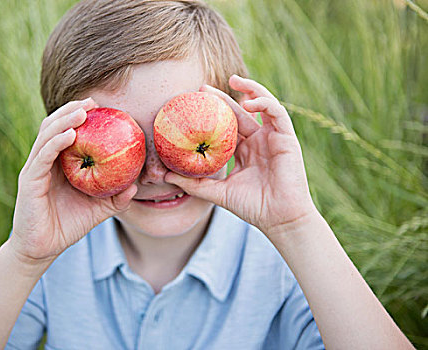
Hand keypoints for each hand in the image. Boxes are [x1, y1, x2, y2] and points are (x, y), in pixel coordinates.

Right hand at [10, 98, 136, 262]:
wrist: (43, 249)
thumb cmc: (68, 225)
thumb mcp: (98, 210)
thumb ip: (115, 198)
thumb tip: (136, 186)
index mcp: (59, 164)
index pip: (68, 132)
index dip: (81, 116)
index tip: (101, 106)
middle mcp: (45, 161)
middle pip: (55, 126)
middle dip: (72, 110)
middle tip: (93, 100)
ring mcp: (35, 169)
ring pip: (47, 135)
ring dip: (64, 120)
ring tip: (82, 110)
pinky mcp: (29, 180)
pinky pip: (42, 156)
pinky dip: (56, 142)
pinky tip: (71, 134)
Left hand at [164, 75, 316, 237]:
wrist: (279, 219)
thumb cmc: (251, 207)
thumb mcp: (216, 192)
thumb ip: (193, 183)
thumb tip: (163, 176)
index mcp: (244, 151)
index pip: (227, 126)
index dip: (212, 113)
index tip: (193, 103)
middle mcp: (258, 141)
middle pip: (240, 112)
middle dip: (223, 97)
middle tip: (202, 87)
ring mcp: (273, 138)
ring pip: (262, 105)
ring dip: (250, 89)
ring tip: (233, 79)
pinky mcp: (287, 138)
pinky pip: (277, 113)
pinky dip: (264, 103)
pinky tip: (248, 102)